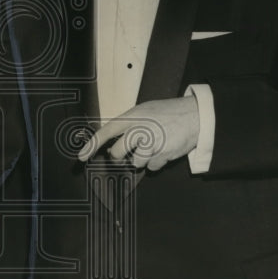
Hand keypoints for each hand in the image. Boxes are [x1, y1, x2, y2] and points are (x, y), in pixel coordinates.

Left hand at [78, 96, 199, 171]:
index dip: (92, 145)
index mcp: (133, 116)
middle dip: (122, 155)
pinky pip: (151, 167)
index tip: (81, 157)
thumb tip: (112, 141)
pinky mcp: (162, 155)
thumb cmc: (168, 113)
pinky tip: (164, 150)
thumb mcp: (146, 110)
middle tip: (133, 148)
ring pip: (135, 163)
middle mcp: (140, 129)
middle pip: (117, 153)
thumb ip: (129, 124)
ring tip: (155, 145)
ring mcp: (151, 143)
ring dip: (143, 159)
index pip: (107, 131)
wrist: (196, 115)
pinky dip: (156, 162)